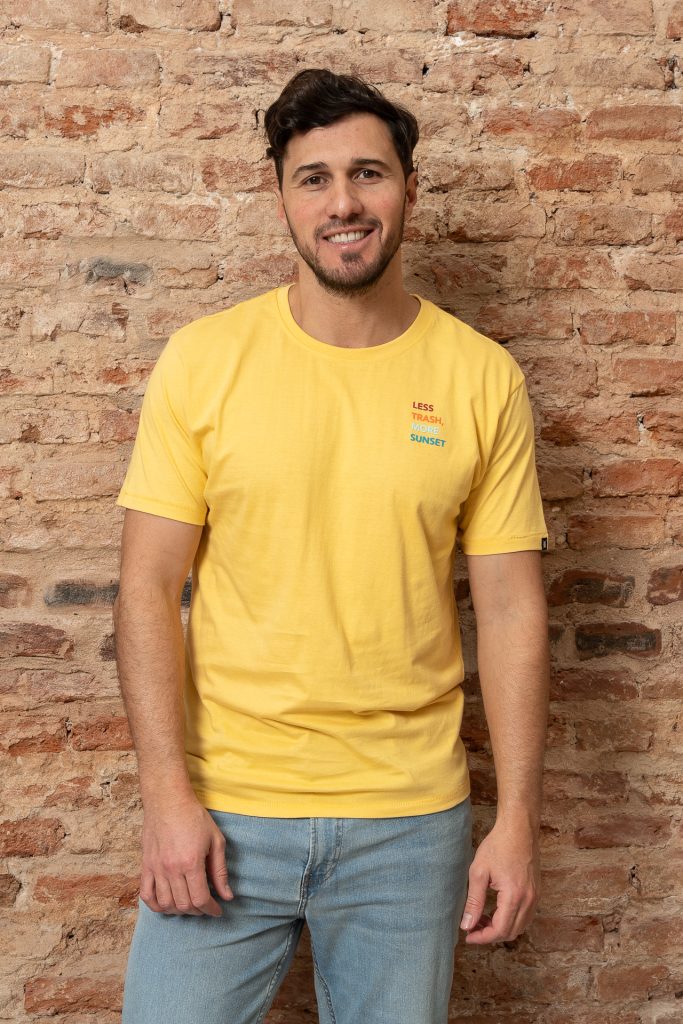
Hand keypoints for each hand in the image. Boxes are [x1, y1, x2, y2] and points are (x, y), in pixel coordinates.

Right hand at [139, 793, 233, 915]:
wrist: (168, 800)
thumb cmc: (194, 817)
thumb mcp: (216, 841)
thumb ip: (220, 871)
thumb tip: (227, 896)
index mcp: (191, 863)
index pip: (200, 899)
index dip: (211, 909)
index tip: (217, 910)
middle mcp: (171, 869)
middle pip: (184, 905)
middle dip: (198, 911)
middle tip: (206, 905)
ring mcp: (156, 868)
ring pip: (166, 904)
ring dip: (179, 911)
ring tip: (189, 905)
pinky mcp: (146, 865)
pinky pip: (146, 895)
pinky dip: (156, 906)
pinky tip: (167, 904)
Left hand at [460, 817, 538, 943]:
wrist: (519, 828)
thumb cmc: (498, 845)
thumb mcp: (479, 872)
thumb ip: (474, 901)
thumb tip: (467, 925)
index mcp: (514, 896)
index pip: (500, 930)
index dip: (483, 937)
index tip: (468, 935)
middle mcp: (529, 900)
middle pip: (511, 932)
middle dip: (490, 935)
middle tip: (473, 927)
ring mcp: (536, 896)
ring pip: (520, 926)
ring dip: (502, 928)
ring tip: (482, 918)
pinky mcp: (537, 891)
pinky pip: (526, 915)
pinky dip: (511, 919)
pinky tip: (496, 910)